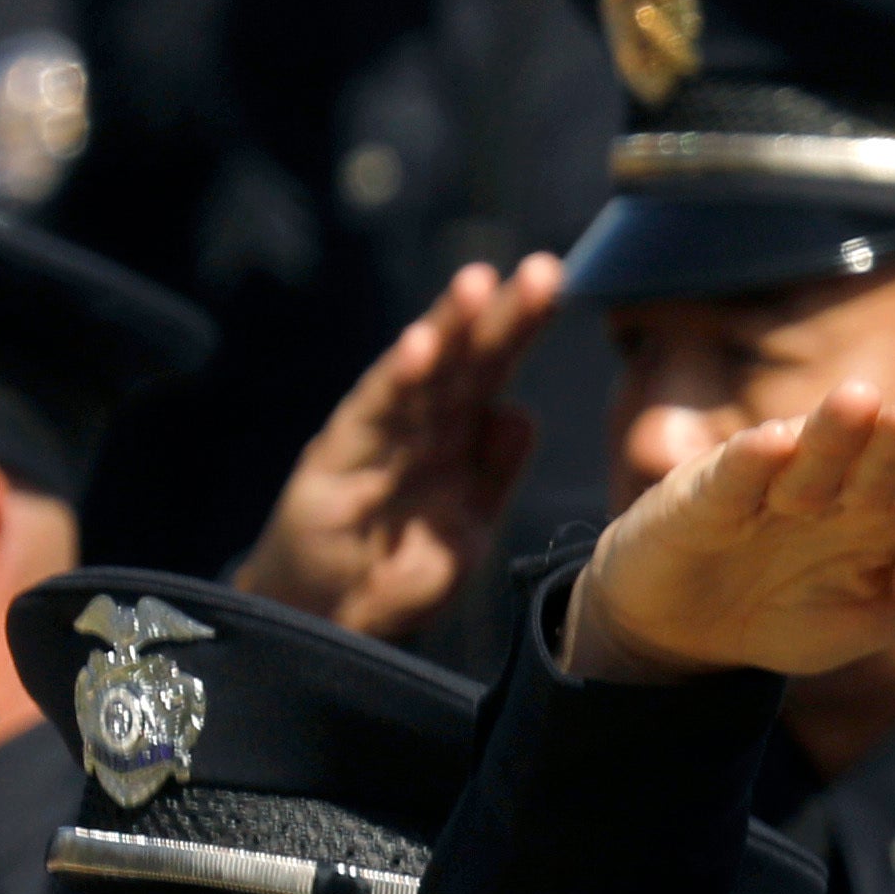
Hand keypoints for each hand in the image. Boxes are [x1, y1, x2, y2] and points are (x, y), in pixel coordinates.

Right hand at [241, 257, 562, 633]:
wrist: (331, 622)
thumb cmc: (396, 569)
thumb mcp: (466, 528)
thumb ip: (492, 474)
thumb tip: (519, 414)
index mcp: (452, 433)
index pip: (493, 368)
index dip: (525, 328)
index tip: (564, 287)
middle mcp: (416, 421)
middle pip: (463, 357)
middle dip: (501, 314)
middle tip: (545, 271)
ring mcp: (375, 434)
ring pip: (418, 372)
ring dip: (448, 327)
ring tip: (479, 284)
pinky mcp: (333, 458)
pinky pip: (370, 413)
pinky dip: (395, 378)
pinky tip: (420, 346)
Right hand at [562, 388, 894, 685]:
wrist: (688, 629)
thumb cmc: (794, 612)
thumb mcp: (886, 608)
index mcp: (892, 509)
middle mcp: (840, 484)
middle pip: (881, 457)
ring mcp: (775, 484)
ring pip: (813, 455)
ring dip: (836, 431)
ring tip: (863, 403)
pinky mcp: (709, 492)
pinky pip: (734, 475)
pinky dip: (751, 461)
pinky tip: (770, 444)